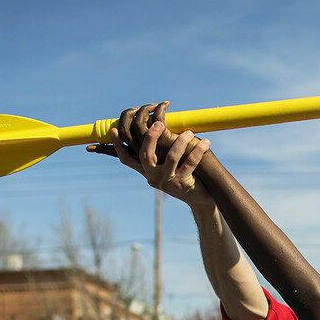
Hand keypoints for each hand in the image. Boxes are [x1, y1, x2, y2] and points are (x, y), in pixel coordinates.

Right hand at [92, 103, 212, 208]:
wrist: (199, 197)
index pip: (127, 157)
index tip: (113, 129)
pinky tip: (205, 142)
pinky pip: (190, 164)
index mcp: (146, 170)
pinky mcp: (182, 184)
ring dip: (181, 141)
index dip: (118, 144)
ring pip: (171, 157)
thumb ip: (158, 150)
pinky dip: (198, 151)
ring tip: (190, 133)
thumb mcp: (167, 163)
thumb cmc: (182, 173)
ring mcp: (166, 182)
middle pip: (145, 155)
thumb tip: (152, 122)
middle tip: (159, 124)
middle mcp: (152, 177)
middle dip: (151, 137)